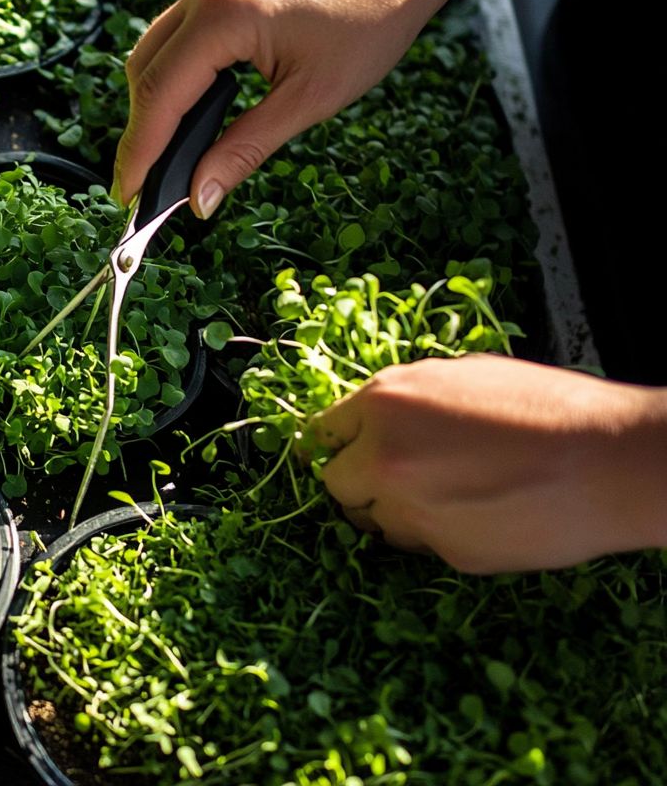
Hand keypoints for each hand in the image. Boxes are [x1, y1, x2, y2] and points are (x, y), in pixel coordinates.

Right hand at [114, 0, 442, 217]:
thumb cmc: (377, 18)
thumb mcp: (311, 98)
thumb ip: (244, 150)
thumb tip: (200, 198)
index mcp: (227, 13)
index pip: (158, 95)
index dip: (138, 151)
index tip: (127, 192)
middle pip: (145, 66)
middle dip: (145, 125)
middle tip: (153, 174)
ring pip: (162, 38)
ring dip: (164, 88)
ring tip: (184, 135)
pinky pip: (187, 14)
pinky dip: (188, 55)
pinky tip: (211, 83)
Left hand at [308, 354, 666, 572]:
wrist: (607, 460)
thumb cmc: (544, 406)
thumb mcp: (461, 376)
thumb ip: (404, 402)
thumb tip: (374, 421)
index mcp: (383, 404)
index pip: (322, 432)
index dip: (335, 442)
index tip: (338, 452)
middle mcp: (384, 461)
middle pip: (337, 485)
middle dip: (360, 482)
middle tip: (396, 475)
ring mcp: (412, 512)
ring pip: (376, 523)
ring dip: (396, 512)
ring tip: (451, 491)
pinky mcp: (446, 553)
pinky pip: (422, 545)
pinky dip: (439, 532)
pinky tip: (481, 511)